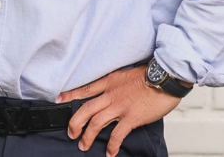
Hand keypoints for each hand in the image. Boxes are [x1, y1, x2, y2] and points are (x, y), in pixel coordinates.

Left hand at [57, 65, 180, 156]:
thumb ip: (115, 84)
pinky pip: (117, 134)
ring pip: (97, 122)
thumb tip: (110, 92)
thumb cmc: (149, 75)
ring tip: (83, 145)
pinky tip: (109, 152)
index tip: (59, 100)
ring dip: (88, 136)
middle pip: (86, 108)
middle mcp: (111, 94)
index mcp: (109, 81)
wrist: (164, 78)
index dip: (70, 95)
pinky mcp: (131, 118)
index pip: (85, 88)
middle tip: (71, 132)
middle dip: (75, 122)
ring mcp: (120, 106)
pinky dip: (112, 145)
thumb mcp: (125, 74)